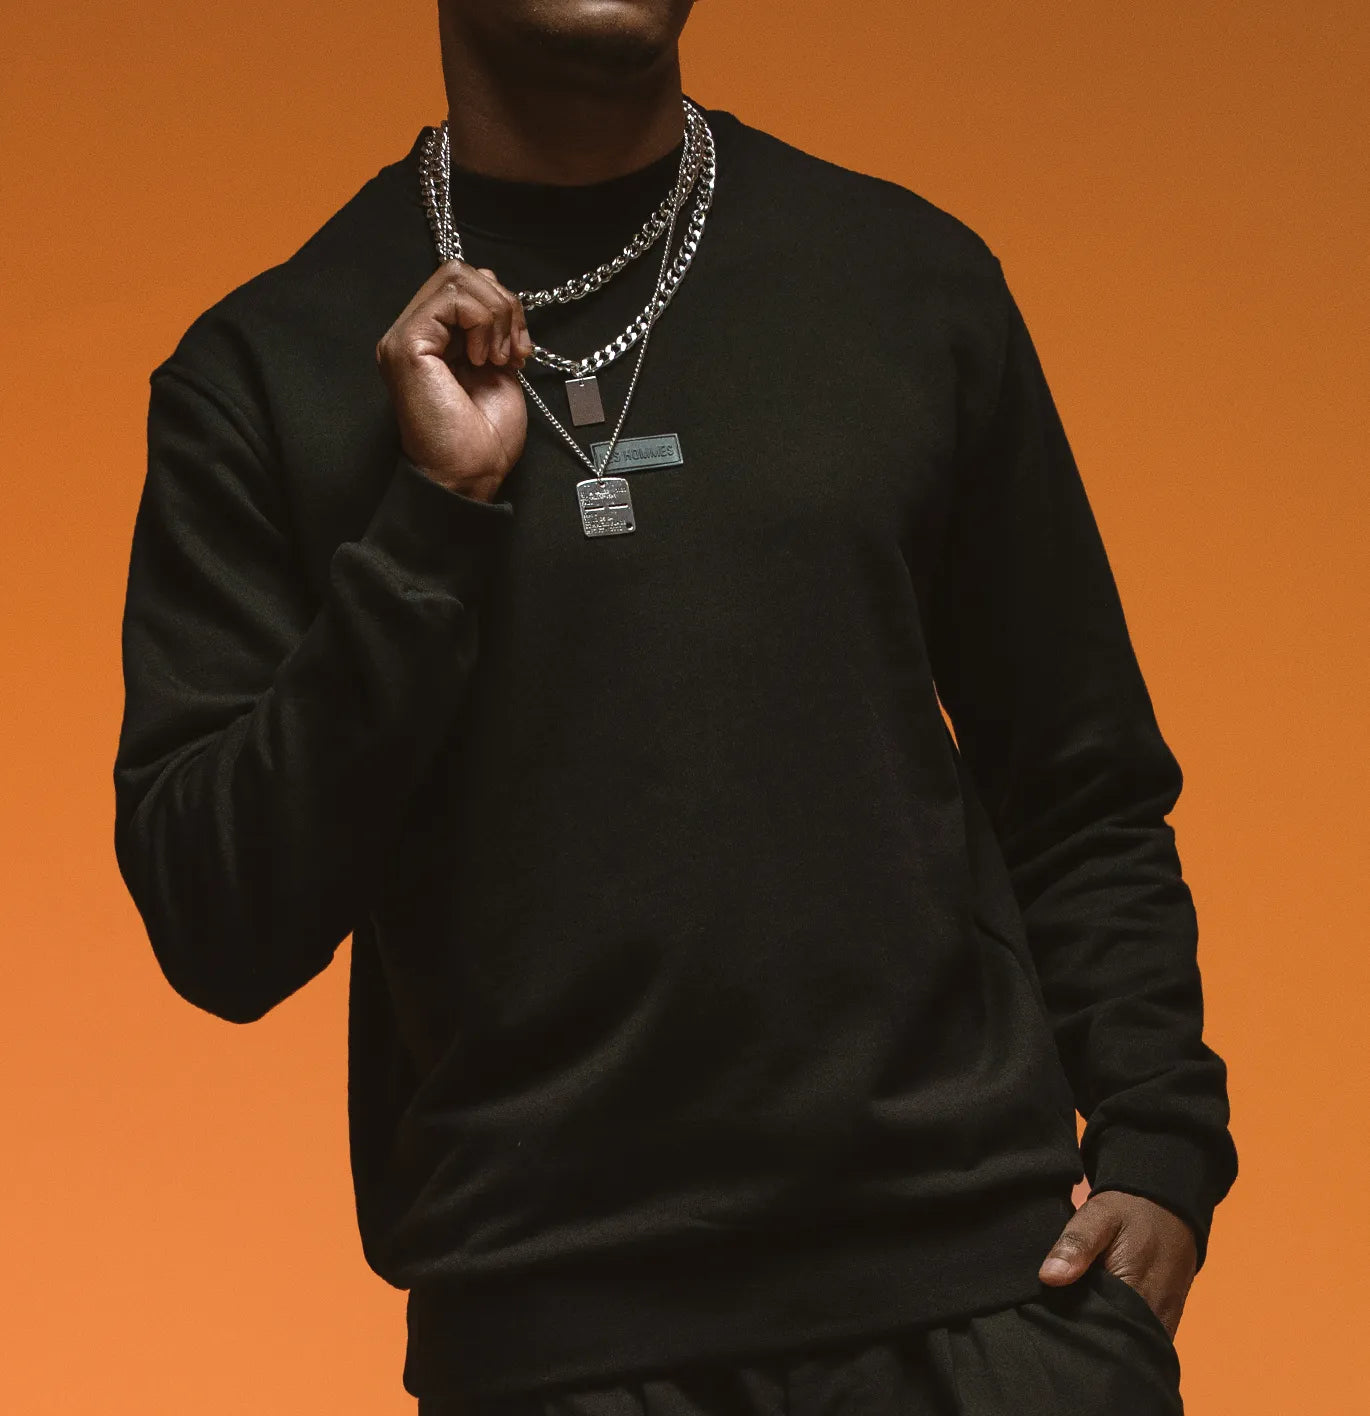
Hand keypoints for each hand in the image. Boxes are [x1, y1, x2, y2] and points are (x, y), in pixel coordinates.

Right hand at [375, 259, 536, 502]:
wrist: (471, 474)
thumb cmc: (483, 438)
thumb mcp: (498, 370)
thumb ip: (493, 332)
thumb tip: (503, 299)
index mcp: (434, 339)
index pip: (467, 286)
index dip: (504, 305)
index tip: (519, 349)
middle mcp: (415, 333)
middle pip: (461, 272)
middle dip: (502, 304)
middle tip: (511, 351)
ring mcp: (406, 336)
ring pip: (457, 276)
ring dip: (495, 315)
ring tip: (496, 358)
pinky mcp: (406, 344)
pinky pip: (452, 297)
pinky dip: (482, 322)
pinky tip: (482, 359)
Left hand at [1038, 1189, 1197, 1340]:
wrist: (1168, 1205)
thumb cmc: (1129, 1210)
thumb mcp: (1098, 1217)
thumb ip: (1076, 1245)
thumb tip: (1048, 1278)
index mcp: (1135, 1294)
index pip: (1100, 1331)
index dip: (1075, 1329)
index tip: (1052, 1324)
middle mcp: (1154, 1317)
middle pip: (1116, 1341)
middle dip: (1090, 1337)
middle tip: (1060, 1326)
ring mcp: (1164, 1321)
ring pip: (1130, 1341)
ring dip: (1107, 1335)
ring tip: (1077, 1325)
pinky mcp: (1167, 1317)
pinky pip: (1142, 1336)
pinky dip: (1122, 1331)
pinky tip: (1100, 1320)